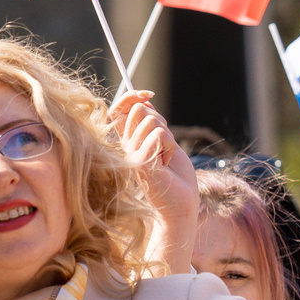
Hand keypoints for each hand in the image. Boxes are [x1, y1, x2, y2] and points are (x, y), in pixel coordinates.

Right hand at [111, 89, 196, 271]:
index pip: (118, 108)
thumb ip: (152, 121)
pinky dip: (170, 146)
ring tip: (166, 157)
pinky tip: (167, 163)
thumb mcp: (164, 141)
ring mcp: (130, 155)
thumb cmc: (175, 175)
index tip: (148, 95)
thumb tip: (144, 100)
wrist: (181, 204)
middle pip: (139, 110)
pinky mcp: (139, 164)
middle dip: (160, 121)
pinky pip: (158, 135)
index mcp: (128, 141)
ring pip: (151, 121)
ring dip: (168, 137)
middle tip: (165, 145)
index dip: (131, 96)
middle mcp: (124, 147)